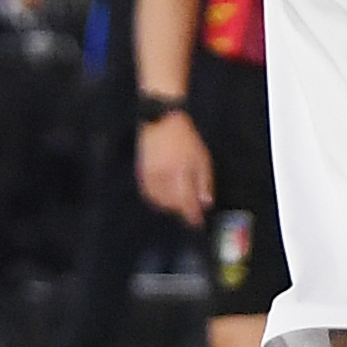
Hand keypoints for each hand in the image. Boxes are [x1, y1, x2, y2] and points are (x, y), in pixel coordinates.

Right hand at [136, 106, 213, 222]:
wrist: (162, 123)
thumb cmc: (186, 140)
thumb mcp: (202, 159)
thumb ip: (204, 182)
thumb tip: (205, 203)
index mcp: (180, 172)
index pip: (186, 201)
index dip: (192, 216)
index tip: (197, 223)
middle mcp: (163, 177)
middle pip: (171, 204)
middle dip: (181, 209)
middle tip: (189, 209)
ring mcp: (150, 176)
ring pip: (158, 201)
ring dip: (169, 206)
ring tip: (178, 202)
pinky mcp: (141, 174)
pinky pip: (148, 194)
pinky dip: (156, 199)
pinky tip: (164, 197)